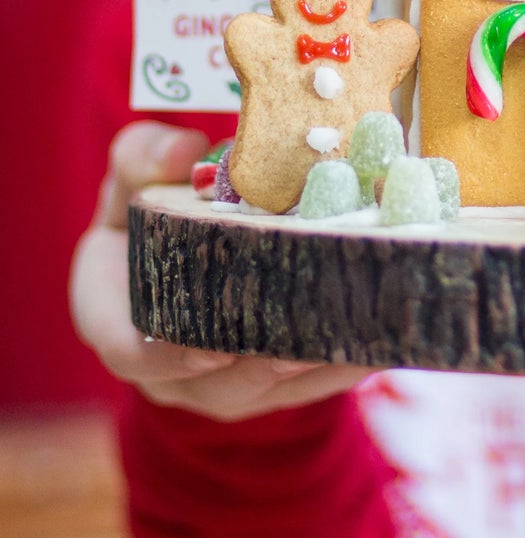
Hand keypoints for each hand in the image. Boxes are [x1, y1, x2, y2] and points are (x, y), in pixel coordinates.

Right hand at [70, 121, 370, 420]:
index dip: (168, 357)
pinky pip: (317, 386)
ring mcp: (227, 385)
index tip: (210, 346)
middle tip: (308, 340)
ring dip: (320, 363)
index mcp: (121, 320)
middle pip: (220, 382)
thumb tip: (183, 148)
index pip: (133, 354)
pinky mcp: (278, 388)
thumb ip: (143, 159)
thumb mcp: (133, 182)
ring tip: (365, 329)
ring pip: (276, 389)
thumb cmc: (153, 213)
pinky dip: (351, 361)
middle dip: (266, 364)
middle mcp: (173, 369)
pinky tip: (391, 333)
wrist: (186, 251)